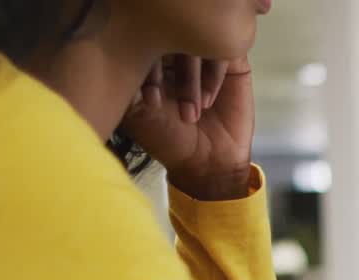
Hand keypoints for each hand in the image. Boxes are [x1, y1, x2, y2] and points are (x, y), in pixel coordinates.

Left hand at [122, 54, 255, 199]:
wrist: (208, 161)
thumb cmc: (169, 138)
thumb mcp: (138, 112)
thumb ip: (129, 83)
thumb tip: (124, 55)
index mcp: (152, 58)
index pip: (145, 40)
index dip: (144, 63)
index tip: (149, 98)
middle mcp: (179, 53)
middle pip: (172, 38)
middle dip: (168, 71)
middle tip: (167, 103)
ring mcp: (207, 56)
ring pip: (198, 46)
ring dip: (191, 79)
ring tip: (189, 113)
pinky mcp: (234, 65)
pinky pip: (225, 55)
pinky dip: (213, 78)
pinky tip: (206, 103)